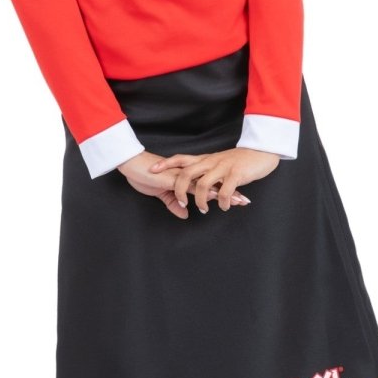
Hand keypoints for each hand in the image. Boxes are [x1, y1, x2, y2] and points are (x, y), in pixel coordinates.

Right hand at [116, 150, 256, 218]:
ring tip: (240, 201)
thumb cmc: (143, 175)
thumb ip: (173, 203)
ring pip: (209, 185)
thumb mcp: (161, 193)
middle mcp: (188, 174)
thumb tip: (185, 213)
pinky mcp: (175, 179)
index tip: (238, 195)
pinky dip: (206, 193)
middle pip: (215, 183)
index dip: (223, 188)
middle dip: (231, 191)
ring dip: (225, 193)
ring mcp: (183, 176)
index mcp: (186, 176)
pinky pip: (194, 187)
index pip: (209, 183)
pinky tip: (218, 198)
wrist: (130, 163)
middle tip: (247, 200)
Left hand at [147, 147, 279, 212]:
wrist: (262, 151)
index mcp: (205, 159)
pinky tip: (223, 207)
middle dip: (180, 189)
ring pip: (203, 184)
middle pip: (187, 173)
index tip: (152, 169)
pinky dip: (222, 202)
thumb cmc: (240, 160)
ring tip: (203, 210)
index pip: (181, 159)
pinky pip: (224, 191)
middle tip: (180, 202)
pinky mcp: (236, 174)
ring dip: (201, 200)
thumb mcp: (219, 163)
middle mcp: (211, 162)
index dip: (166, 164)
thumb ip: (206, 172)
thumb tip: (194, 185)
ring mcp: (223, 168)